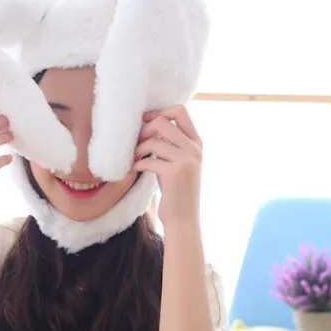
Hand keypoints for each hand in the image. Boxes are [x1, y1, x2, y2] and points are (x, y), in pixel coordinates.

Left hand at [134, 105, 201, 227]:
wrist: (183, 219)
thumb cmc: (175, 191)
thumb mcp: (177, 162)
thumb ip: (171, 144)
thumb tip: (149, 123)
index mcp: (196, 142)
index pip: (180, 111)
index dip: (159, 112)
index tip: (144, 121)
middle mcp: (194, 148)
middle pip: (163, 122)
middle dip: (144, 130)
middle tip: (136, 144)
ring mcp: (187, 160)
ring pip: (154, 141)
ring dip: (138, 149)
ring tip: (134, 159)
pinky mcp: (175, 173)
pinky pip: (149, 159)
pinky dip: (138, 164)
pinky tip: (135, 169)